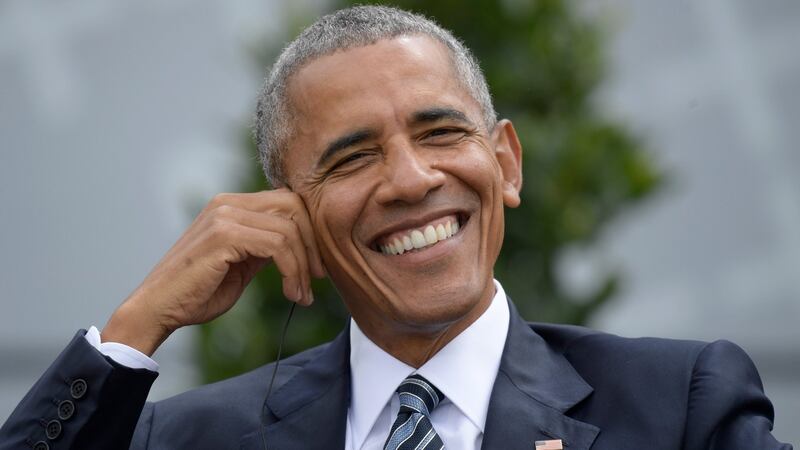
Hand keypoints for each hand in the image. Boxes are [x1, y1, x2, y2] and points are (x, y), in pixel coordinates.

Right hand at [101, 189, 325, 355]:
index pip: (287, 202)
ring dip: (303, 265)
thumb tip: (299, 245)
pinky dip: (292, 271)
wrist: (157, 310)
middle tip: (317, 278)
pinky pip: (277, 246)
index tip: (315, 267)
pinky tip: (291, 292)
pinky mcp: (224, 235)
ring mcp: (224, 216)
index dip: (308, 232)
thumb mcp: (241, 264)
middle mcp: (227, 203)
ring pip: (289, 228)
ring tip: (301, 294)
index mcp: (230, 206)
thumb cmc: (197, 293)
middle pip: (294, 206)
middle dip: (312, 243)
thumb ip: (264, 248)